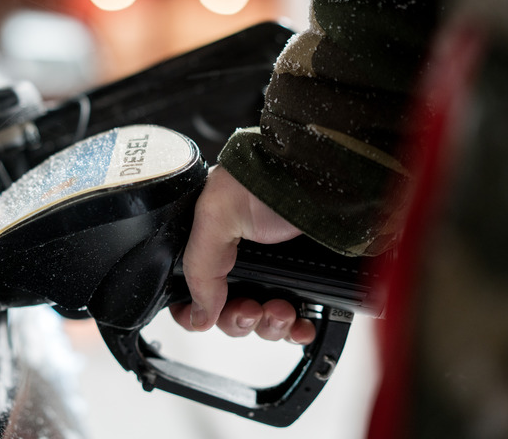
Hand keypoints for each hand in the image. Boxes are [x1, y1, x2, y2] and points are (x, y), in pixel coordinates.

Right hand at [169, 166, 315, 343]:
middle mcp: (237, 262)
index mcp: (209, 245)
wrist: (319, 177)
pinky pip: (293, 321)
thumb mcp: (216, 215)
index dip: (193, 312)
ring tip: (281, 309)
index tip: (205, 318)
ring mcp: (271, 274)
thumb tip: (199, 315)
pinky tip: (300, 325)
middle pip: (225, 315)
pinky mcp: (302, 282)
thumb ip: (199, 266)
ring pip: (260, 323)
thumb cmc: (266, 179)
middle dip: (237, 320)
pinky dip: (295, 330)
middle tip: (250, 309)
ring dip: (268, 326)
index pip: (188, 293)